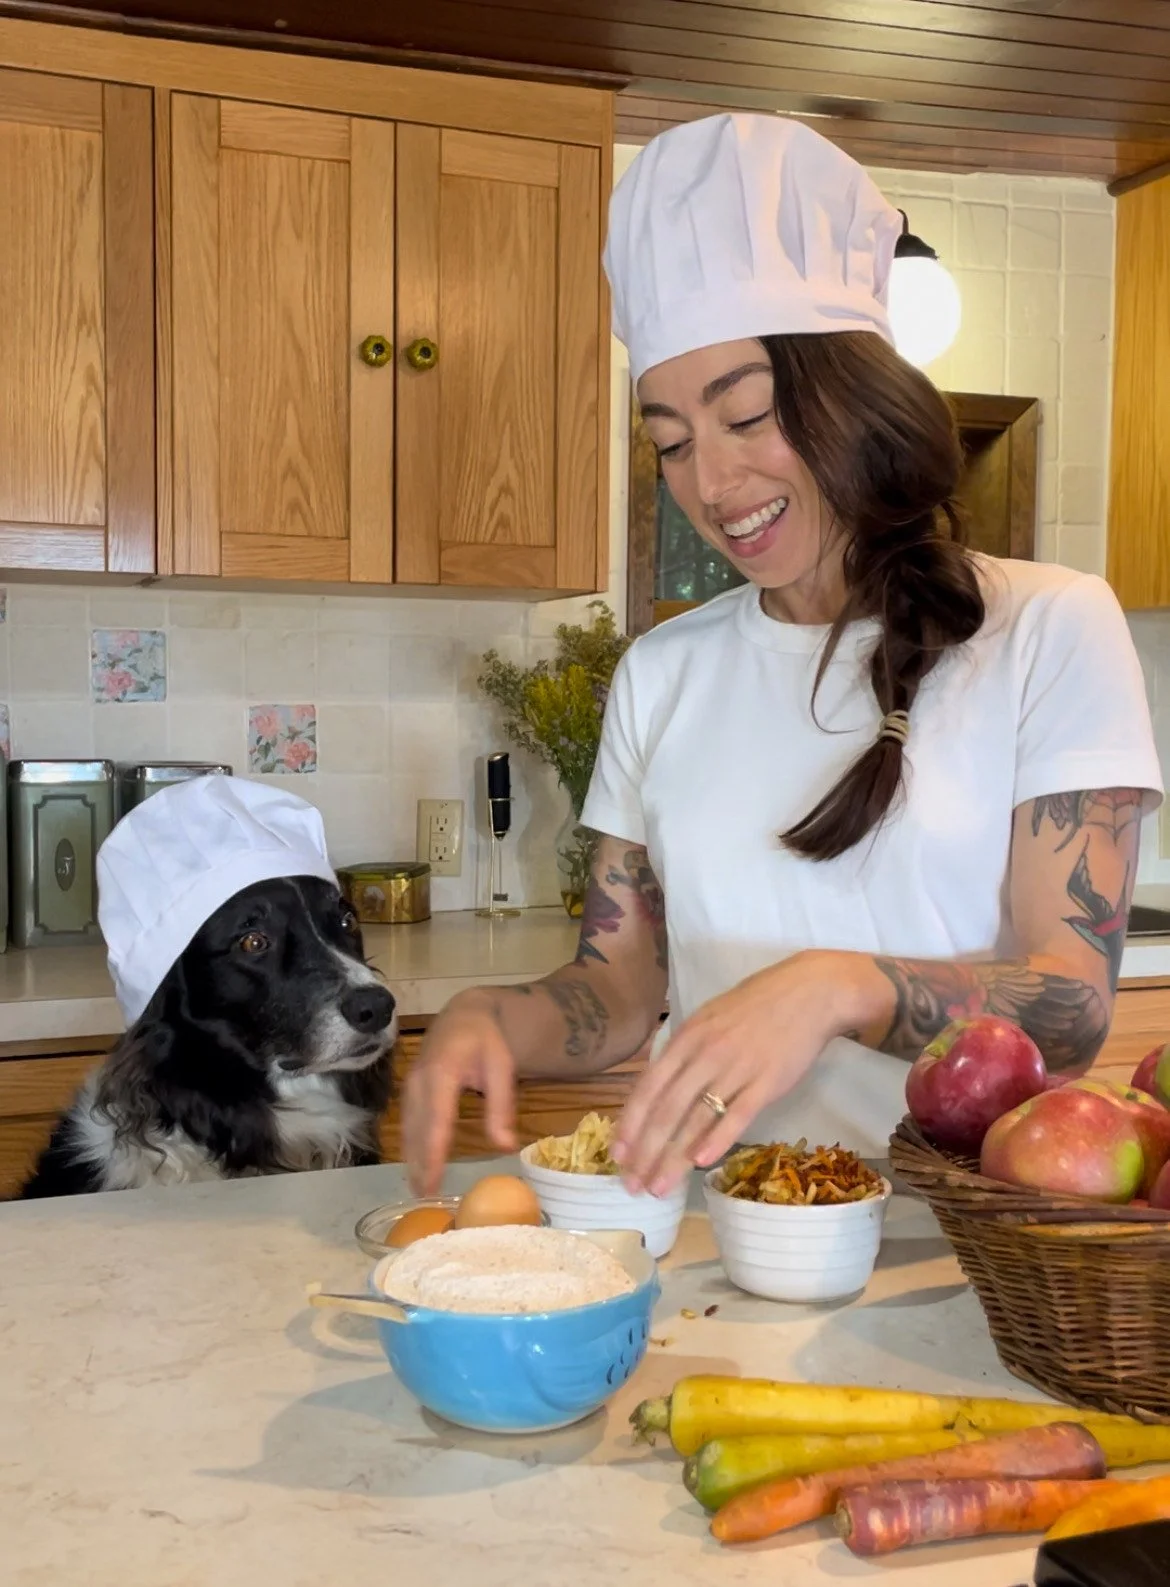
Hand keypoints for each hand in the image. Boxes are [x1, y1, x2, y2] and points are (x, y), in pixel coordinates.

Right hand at [402, 991, 517, 1194]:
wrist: (464, 1015)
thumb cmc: (486, 1041)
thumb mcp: (502, 1068)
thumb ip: (501, 1107)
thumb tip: (506, 1147)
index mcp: (443, 1072)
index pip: (436, 1120)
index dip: (432, 1154)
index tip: (432, 1182)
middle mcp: (420, 1080)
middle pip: (417, 1129)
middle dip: (418, 1164)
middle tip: (423, 1197)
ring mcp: (410, 1084)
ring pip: (408, 1127)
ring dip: (411, 1158)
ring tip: (417, 1188)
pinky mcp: (409, 1089)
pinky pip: (407, 1121)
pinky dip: (410, 1145)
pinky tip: (414, 1164)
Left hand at [613, 951, 869, 1195]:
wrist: (810, 993)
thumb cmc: (756, 1006)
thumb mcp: (709, 1018)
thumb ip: (685, 1051)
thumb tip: (661, 1085)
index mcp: (687, 1038)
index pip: (649, 1087)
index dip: (631, 1123)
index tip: (618, 1155)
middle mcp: (705, 1054)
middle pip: (667, 1110)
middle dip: (646, 1151)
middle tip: (632, 1185)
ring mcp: (736, 1068)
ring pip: (697, 1119)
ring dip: (674, 1158)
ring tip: (659, 1187)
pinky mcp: (768, 1082)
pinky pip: (738, 1114)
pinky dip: (718, 1139)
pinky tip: (701, 1162)